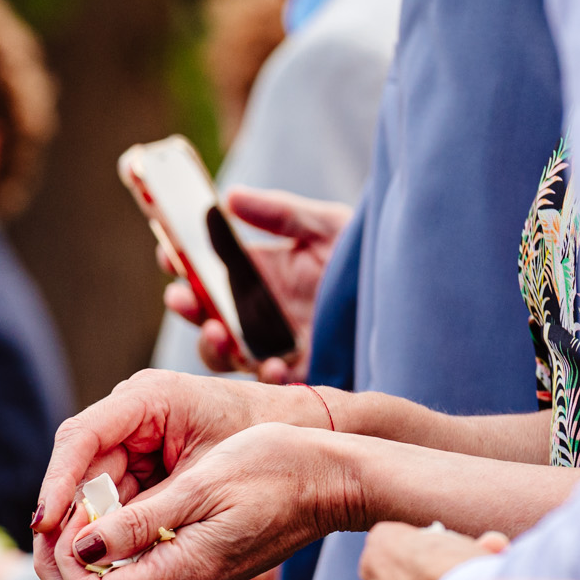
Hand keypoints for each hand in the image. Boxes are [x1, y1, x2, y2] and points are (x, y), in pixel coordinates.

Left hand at [36, 418, 350, 579]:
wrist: (333, 481)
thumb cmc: (278, 470)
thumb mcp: (205, 483)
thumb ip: (141, 520)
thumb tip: (81, 548)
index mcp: (181, 573)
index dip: (64, 565)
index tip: (71, 515)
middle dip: (59, 570)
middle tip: (62, 518)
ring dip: (79, 564)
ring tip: (83, 511)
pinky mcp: (189, 573)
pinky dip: (105, 557)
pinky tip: (109, 515)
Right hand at [163, 188, 349, 381]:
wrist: (411, 297)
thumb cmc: (364, 259)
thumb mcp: (325, 225)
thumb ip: (279, 213)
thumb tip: (230, 197)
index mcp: (258, 275)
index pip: (207, 271)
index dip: (182, 264)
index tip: (168, 254)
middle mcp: (259, 313)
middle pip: (206, 315)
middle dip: (186, 307)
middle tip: (181, 297)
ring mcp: (275, 344)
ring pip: (226, 353)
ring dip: (212, 345)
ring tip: (216, 332)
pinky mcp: (300, 372)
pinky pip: (271, 382)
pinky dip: (265, 373)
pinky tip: (271, 362)